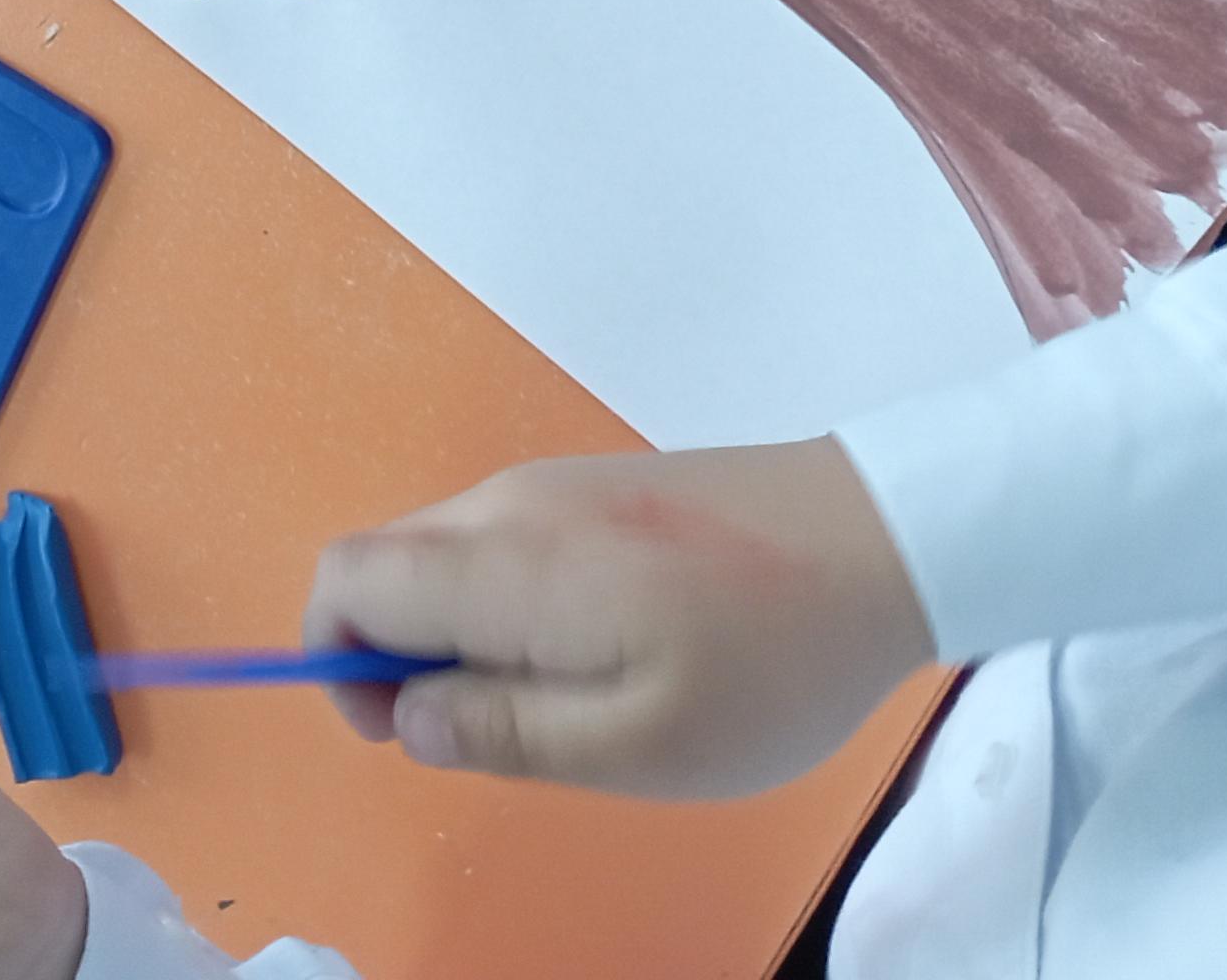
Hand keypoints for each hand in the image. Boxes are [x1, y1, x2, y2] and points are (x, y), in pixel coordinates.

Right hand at [302, 439, 931, 801]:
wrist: (886, 537)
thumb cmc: (768, 661)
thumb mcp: (643, 744)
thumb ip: (507, 731)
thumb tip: (406, 715)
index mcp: (504, 563)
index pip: (345, 579)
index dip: (339, 661)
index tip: (408, 729)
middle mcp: (507, 504)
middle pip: (386, 564)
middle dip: (401, 654)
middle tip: (506, 730)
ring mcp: (555, 483)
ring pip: (445, 554)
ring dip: (462, 633)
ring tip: (572, 700)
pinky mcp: (599, 483)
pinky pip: (504, 543)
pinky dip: (510, 603)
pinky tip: (609, 648)